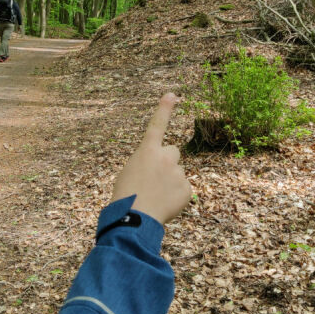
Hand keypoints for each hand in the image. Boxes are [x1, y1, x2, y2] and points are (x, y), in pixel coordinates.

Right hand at [112, 93, 191, 224]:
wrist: (135, 219)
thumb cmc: (126, 196)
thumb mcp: (130, 172)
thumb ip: (147, 164)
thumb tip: (161, 170)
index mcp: (147, 150)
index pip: (157, 124)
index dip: (164, 108)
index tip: (172, 94)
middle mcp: (165, 157)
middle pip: (173, 152)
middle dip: (168, 161)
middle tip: (156, 178)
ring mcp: (178, 172)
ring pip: (176, 173)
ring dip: (169, 182)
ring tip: (155, 197)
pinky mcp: (187, 188)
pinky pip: (183, 190)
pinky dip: (175, 197)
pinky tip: (164, 205)